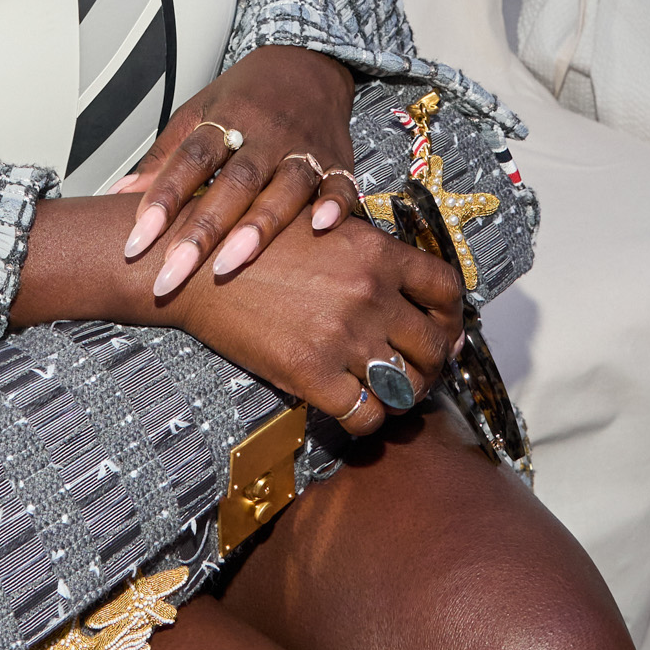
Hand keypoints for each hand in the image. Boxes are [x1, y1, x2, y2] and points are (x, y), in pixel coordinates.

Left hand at [115, 48, 358, 299]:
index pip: (188, 161)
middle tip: (172, 274)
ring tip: (228, 267)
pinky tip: (321, 228)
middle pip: (233, 183)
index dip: (161, 200)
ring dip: (257, 228)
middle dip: (202, 231)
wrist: (308, 59)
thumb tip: (118, 194)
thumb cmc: (245, 95)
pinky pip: (342, 184)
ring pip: (284, 188)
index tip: (136, 242)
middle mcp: (265, 133)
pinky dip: (335, 205)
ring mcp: (305, 146)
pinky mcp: (340, 159)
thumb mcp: (198, 112)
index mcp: (225, 119)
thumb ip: (164, 157)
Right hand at [168, 205, 463, 441]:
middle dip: (433, 365)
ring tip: (390, 394)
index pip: (447, 290)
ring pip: (407, 386)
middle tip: (418, 372)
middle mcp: (369, 294)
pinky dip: (369, 421)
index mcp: (376, 252)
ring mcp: (342, 336)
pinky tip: (355, 410)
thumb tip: (413, 293)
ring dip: (406, 397)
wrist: (196, 265)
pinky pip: (366, 416)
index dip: (453, 318)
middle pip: (435, 345)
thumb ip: (370, 255)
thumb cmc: (256, 243)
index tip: (444, 332)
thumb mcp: (323, 228)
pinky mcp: (311, 373)